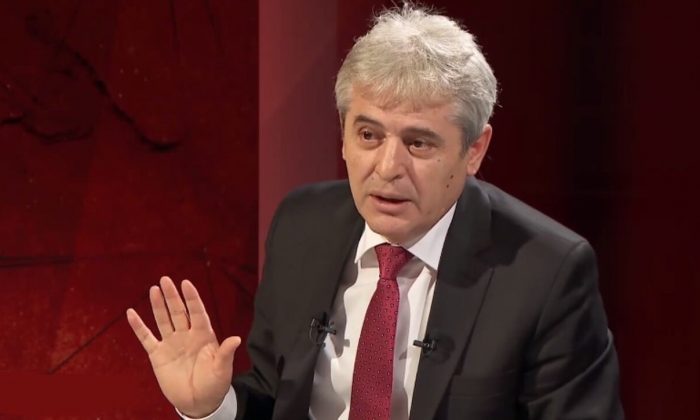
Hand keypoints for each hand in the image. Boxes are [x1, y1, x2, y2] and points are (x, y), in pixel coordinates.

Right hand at [126, 276, 240, 417]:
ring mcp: (171, 343)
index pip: (197, 312)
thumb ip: (225, 353)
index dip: (192, 298)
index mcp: (204, 335)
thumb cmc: (214, 384)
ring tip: (154, 289)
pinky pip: (146, 337)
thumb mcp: (222, 369)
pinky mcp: (158, 355)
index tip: (186, 283)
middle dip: (172, 296)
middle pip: (178, 311)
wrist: (198, 402)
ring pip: (163, 319)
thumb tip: (236, 339)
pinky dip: (138, 326)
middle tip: (165, 279)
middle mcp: (187, 335)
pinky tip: (131, 313)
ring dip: (158, 305)